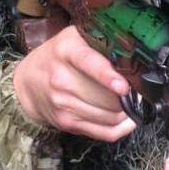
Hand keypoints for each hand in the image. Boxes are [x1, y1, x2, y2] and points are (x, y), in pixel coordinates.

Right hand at [13, 25, 136, 140]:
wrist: (28, 83)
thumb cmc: (58, 56)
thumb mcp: (73, 37)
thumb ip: (98, 41)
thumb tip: (132, 54)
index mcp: (66, 50)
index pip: (88, 63)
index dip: (107, 76)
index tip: (124, 86)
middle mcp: (62, 78)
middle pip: (105, 96)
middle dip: (129, 96)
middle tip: (141, 91)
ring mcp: (63, 104)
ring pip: (108, 116)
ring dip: (127, 112)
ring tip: (135, 102)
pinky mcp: (67, 122)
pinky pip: (104, 132)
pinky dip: (122, 128)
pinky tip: (128, 119)